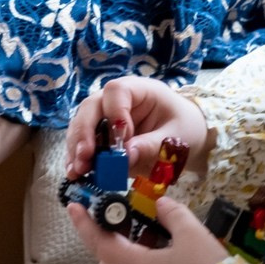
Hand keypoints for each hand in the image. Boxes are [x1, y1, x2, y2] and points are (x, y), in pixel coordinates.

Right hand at [65, 76, 209, 178]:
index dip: (113, 113)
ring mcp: (106, 116)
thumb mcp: (176, 138)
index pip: (116, 91)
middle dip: (84, 133)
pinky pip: (85, 142)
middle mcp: (116, 99)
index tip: (119, 141)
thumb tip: (126, 156)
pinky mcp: (102, 135)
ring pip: (82, 125)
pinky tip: (76, 173)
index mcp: (139, 90)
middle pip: (91, 107)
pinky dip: (79, 157)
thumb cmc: (186, 128)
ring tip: (76, 170)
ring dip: (76, 148)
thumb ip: (152, 145)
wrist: (188, 137)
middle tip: (84, 158)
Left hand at [68, 197, 226, 263]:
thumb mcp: (193, 234)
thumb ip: (172, 214)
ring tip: (140, 235)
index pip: (99, 242)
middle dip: (105, 239)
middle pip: (107, 261)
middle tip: (114, 218)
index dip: (84, 223)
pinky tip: (158, 256)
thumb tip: (160, 204)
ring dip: (123, 255)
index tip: (73, 206)